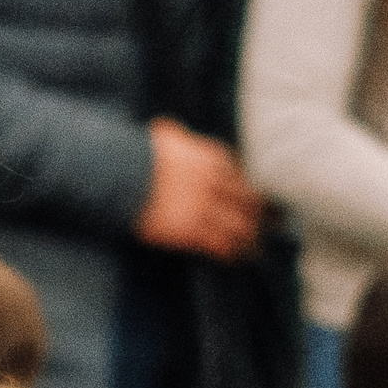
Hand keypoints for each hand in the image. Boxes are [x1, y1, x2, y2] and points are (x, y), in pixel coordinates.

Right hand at [136, 119, 262, 261]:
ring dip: (247, 236)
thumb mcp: (162, 136)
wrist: (122, 177)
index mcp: (211, 158)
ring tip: (253, 246)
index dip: (244, 186)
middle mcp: (214, 183)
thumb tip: (169, 129)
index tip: (248, 194)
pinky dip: (228, 251)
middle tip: (265, 221)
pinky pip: (218, 244)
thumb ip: (175, 135)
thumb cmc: (138, 155)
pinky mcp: (191, 230)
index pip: (238, 173)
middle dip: (256, 212)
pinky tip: (232, 258)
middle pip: (246, 200)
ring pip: (238, 225)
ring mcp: (204, 208)